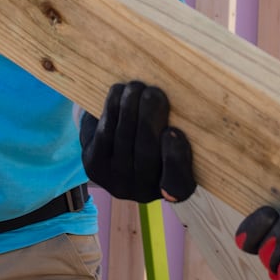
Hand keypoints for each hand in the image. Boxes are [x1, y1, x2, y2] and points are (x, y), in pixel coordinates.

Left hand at [78, 81, 194, 203]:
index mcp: (175, 190)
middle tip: (155, 92)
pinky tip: (119, 92)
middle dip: (149, 117)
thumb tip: (185, 101)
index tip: (173, 131)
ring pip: (124, 138)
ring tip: (136, 86)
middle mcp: (144, 193)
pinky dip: (113, 108)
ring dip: (130, 107)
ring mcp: (116, 181)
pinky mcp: (94, 166)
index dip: (176, 158)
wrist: (115, 152)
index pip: (179, 185)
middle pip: (147, 153)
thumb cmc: (158, 141)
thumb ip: (183, 132)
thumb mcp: (177, 143)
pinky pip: (105, 133)